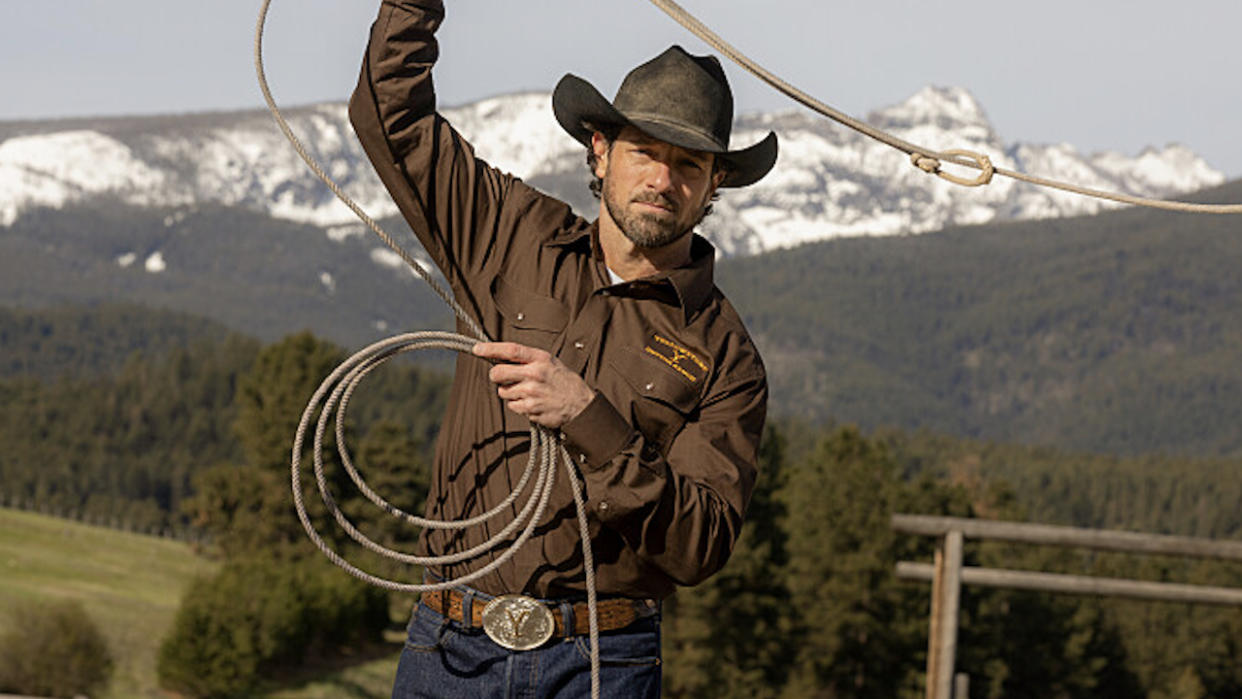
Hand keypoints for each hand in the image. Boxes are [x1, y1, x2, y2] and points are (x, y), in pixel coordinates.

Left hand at [472, 342, 594, 428]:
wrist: (581, 405)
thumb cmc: (564, 382)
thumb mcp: (550, 363)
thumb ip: (528, 360)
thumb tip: (502, 358)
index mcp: (540, 359)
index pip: (510, 350)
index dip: (491, 349)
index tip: (477, 349)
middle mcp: (535, 374)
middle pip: (498, 373)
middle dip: (496, 376)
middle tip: (502, 377)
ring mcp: (531, 393)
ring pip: (503, 392)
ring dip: (509, 392)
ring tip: (526, 392)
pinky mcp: (530, 409)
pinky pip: (512, 406)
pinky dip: (517, 405)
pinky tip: (531, 402)